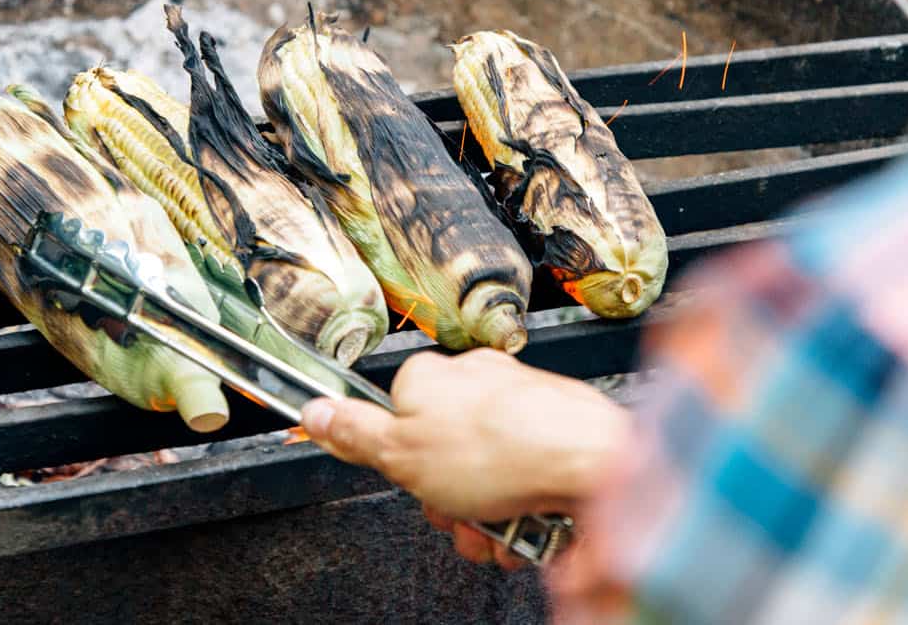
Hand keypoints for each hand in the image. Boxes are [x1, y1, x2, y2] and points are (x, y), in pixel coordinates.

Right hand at [300, 348, 628, 564]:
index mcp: (429, 377)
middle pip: (438, 457)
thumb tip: (312, 411)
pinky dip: (520, 516)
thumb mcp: (401, 453)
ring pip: (480, 478)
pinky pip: (520, 483)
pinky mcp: (553, 436)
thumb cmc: (504, 451)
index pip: (394, 418)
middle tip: (457, 512)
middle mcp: (474, 383)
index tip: (410, 478)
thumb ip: (353, 434)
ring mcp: (518, 408)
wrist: (595, 464)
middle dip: (446, 501)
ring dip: (483, 520)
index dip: (399, 461)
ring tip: (498, 528)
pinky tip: (526, 529)